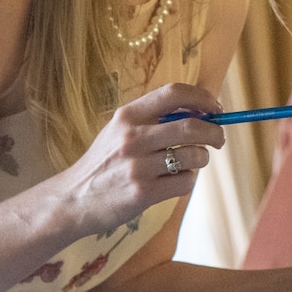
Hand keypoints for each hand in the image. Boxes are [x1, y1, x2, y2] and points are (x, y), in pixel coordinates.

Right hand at [51, 82, 225, 233]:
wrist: (72, 199)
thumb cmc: (104, 163)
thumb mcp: (119, 131)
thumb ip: (153, 119)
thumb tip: (201, 111)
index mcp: (127, 115)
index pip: (174, 93)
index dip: (203, 98)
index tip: (216, 108)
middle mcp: (132, 137)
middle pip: (192, 125)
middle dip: (215, 132)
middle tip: (218, 139)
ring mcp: (138, 166)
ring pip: (194, 156)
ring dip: (202, 159)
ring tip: (190, 164)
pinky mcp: (144, 193)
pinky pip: (186, 183)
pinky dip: (188, 181)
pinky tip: (173, 182)